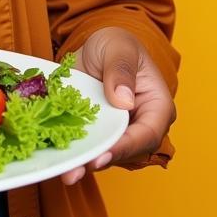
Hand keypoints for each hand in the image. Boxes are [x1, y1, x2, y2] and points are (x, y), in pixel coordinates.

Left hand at [59, 26, 175, 185]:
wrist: (100, 45)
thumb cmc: (117, 43)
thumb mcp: (119, 47)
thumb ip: (121, 69)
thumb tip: (124, 100)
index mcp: (157, 105)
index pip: (146, 133)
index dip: (125, 146)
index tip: (103, 154)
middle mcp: (141, 125)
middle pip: (126, 151)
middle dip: (101, 161)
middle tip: (76, 170)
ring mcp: (120, 131)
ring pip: (107, 153)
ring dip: (86, 164)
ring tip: (65, 173)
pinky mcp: (99, 131)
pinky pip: (90, 144)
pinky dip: (75, 152)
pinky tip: (58, 160)